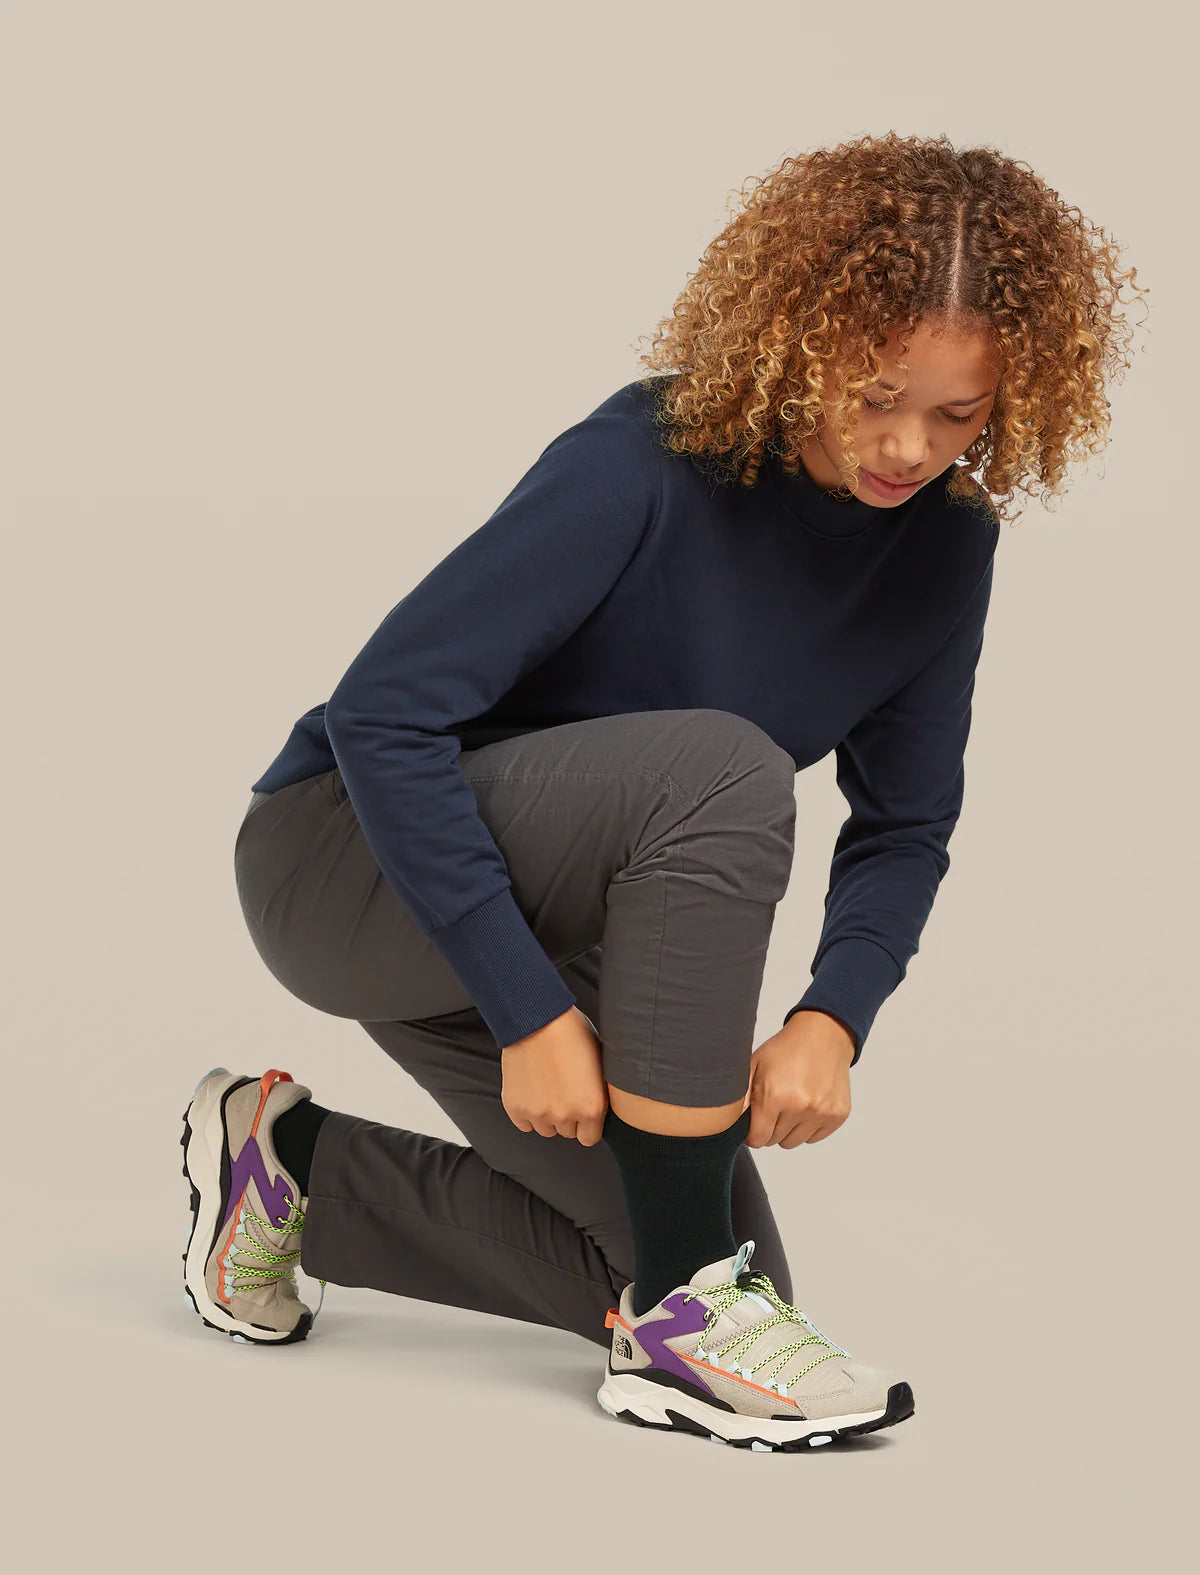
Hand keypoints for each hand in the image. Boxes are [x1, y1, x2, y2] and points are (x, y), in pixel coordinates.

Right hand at [501, 1006, 609, 1144]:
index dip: (587, 1124)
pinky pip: (524, 1123)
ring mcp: (538, 1113)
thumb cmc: (571, 1032)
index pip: (590, 1138)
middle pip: (567, 1132)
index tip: (582, 1109)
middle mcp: (565, 1116)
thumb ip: (599, 1091)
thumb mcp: (600, 1062)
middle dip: (567, 1116)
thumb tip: (599, 1105)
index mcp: (591, 1107)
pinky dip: (527, 1111)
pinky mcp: (515, 1107)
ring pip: (545, 1129)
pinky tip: (532, 1089)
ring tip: (547, 1086)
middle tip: (563, 1090)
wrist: (536, 1017)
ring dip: (546, 1115)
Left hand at [743, 1009, 855, 1148]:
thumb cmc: (786, 1049)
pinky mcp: (837, 1115)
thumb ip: (740, 1097)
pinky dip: (807, 1127)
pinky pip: (814, 1138)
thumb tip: (728, 1123)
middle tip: (773, 1106)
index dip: (752, 1133)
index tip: (753, 1123)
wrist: (823, 1035)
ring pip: (794, 1142)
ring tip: (790, 1104)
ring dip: (788, 1129)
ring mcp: (821, 1112)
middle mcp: (800, 1106)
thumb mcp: (755, 1065)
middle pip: (775, 1141)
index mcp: (775, 1095)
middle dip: (770, 1128)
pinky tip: (807, 1105)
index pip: (758, 1139)